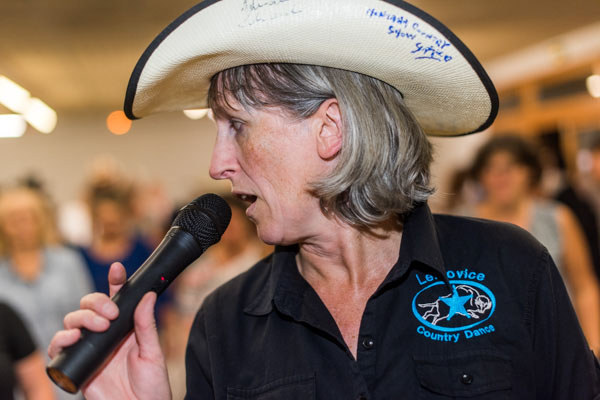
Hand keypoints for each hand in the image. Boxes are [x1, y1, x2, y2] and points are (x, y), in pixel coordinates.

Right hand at [48, 262, 171, 399]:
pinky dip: (60, 340)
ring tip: (98, 327)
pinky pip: (59, 348)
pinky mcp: (76, 365)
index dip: (115, 281)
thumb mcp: (152, 353)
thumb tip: (148, 295)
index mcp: (126, 328)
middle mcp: (106, 335)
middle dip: (96, 302)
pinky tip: (72, 338)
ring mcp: (89, 349)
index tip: (117, 269)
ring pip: (72, 321)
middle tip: (110, 314)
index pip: (117, 299)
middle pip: (90, 306)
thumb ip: (146, 325)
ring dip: (81, 318)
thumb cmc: (151, 387)